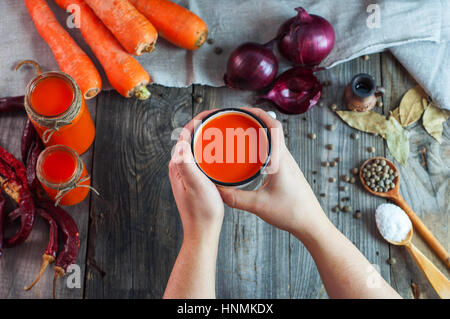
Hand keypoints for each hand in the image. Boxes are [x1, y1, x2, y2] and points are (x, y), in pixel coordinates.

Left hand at [169, 110, 224, 241]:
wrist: (202, 231)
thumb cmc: (201, 211)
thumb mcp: (196, 185)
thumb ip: (186, 163)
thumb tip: (182, 140)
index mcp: (178, 164)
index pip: (185, 134)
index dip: (198, 120)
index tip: (212, 113)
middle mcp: (180, 167)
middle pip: (190, 138)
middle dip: (203, 125)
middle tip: (221, 119)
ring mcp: (187, 173)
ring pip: (196, 148)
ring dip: (207, 137)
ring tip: (222, 130)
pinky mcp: (195, 180)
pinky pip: (201, 158)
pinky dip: (210, 150)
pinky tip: (222, 153)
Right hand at [219, 108, 327, 237]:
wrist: (311, 224)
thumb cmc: (292, 213)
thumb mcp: (259, 206)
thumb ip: (235, 198)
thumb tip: (216, 190)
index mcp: (281, 160)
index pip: (274, 127)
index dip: (259, 114)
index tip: (244, 109)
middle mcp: (286, 159)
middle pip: (274, 130)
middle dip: (256, 120)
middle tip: (237, 119)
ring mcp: (288, 165)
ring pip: (275, 141)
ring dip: (260, 133)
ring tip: (242, 134)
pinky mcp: (288, 172)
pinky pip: (275, 152)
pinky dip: (263, 147)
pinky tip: (251, 156)